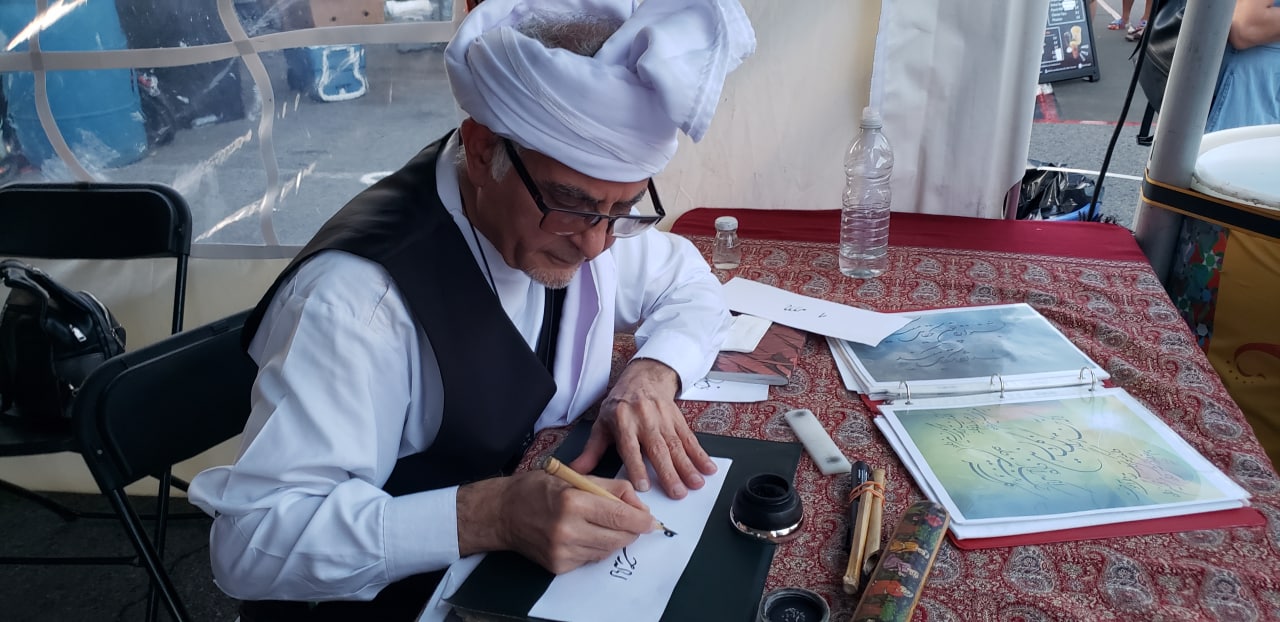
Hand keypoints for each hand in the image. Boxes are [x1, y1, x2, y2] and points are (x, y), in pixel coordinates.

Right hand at [456, 472, 652, 573]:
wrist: (502, 513)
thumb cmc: (538, 488)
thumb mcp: (574, 476)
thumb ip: (610, 488)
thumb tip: (639, 506)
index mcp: (572, 502)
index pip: (619, 516)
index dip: (641, 520)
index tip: (652, 521)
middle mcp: (568, 530)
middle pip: (618, 538)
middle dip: (631, 531)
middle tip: (634, 522)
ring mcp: (562, 551)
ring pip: (607, 550)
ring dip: (614, 539)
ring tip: (604, 524)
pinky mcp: (559, 566)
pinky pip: (591, 559)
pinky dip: (596, 547)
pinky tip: (585, 534)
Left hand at [569, 358, 716, 498]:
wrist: (644, 378)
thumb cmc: (620, 405)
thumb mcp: (602, 424)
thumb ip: (592, 450)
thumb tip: (577, 473)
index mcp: (623, 420)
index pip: (630, 446)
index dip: (637, 466)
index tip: (644, 486)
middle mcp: (645, 419)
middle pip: (658, 448)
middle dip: (669, 472)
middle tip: (678, 493)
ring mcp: (664, 419)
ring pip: (676, 445)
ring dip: (688, 466)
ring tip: (696, 484)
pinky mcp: (678, 419)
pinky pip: (690, 439)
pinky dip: (700, 454)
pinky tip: (708, 468)